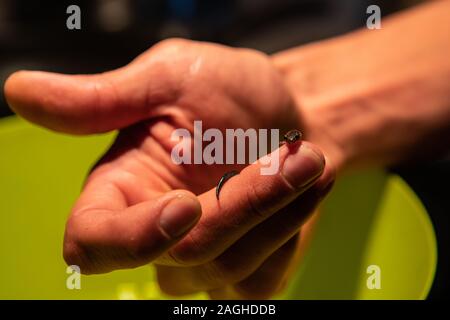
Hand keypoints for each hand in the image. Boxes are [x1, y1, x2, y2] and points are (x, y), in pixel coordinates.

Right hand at [5, 39, 334, 298]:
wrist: (292, 115)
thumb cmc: (230, 91)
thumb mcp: (170, 79)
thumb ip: (103, 99)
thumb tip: (17, 92)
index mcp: (123, 188)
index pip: (93, 243)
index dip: (131, 238)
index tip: (185, 204)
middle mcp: (154, 232)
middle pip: (182, 253)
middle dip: (246, 204)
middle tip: (296, 156)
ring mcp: (200, 261)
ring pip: (228, 266)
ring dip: (279, 209)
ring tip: (305, 159)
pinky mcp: (243, 275)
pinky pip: (262, 277)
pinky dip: (292, 228)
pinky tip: (304, 190)